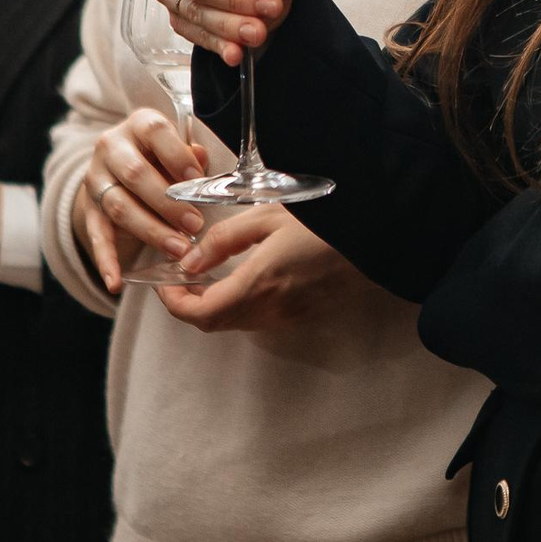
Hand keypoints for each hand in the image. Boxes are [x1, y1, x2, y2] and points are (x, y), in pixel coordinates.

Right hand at [73, 108, 208, 295]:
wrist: (121, 166)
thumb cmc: (163, 157)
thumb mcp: (177, 148)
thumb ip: (189, 154)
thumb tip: (199, 156)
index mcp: (139, 125)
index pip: (155, 131)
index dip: (177, 155)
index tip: (197, 179)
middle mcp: (111, 148)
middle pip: (135, 174)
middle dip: (167, 202)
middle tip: (195, 225)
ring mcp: (97, 180)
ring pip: (120, 207)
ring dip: (151, 231)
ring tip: (178, 250)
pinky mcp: (90, 210)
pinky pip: (97, 236)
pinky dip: (106, 261)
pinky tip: (116, 282)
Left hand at [157, 204, 361, 331]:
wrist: (376, 239)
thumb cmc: (325, 222)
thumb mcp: (269, 216)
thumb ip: (224, 240)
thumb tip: (190, 262)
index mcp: (258, 284)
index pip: (200, 314)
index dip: (174, 303)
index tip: (164, 283)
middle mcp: (271, 310)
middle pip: (214, 324)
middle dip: (190, 305)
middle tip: (181, 278)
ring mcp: (289, 317)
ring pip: (235, 324)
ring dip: (214, 307)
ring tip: (209, 277)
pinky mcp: (303, 316)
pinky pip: (259, 320)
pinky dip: (239, 307)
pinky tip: (242, 281)